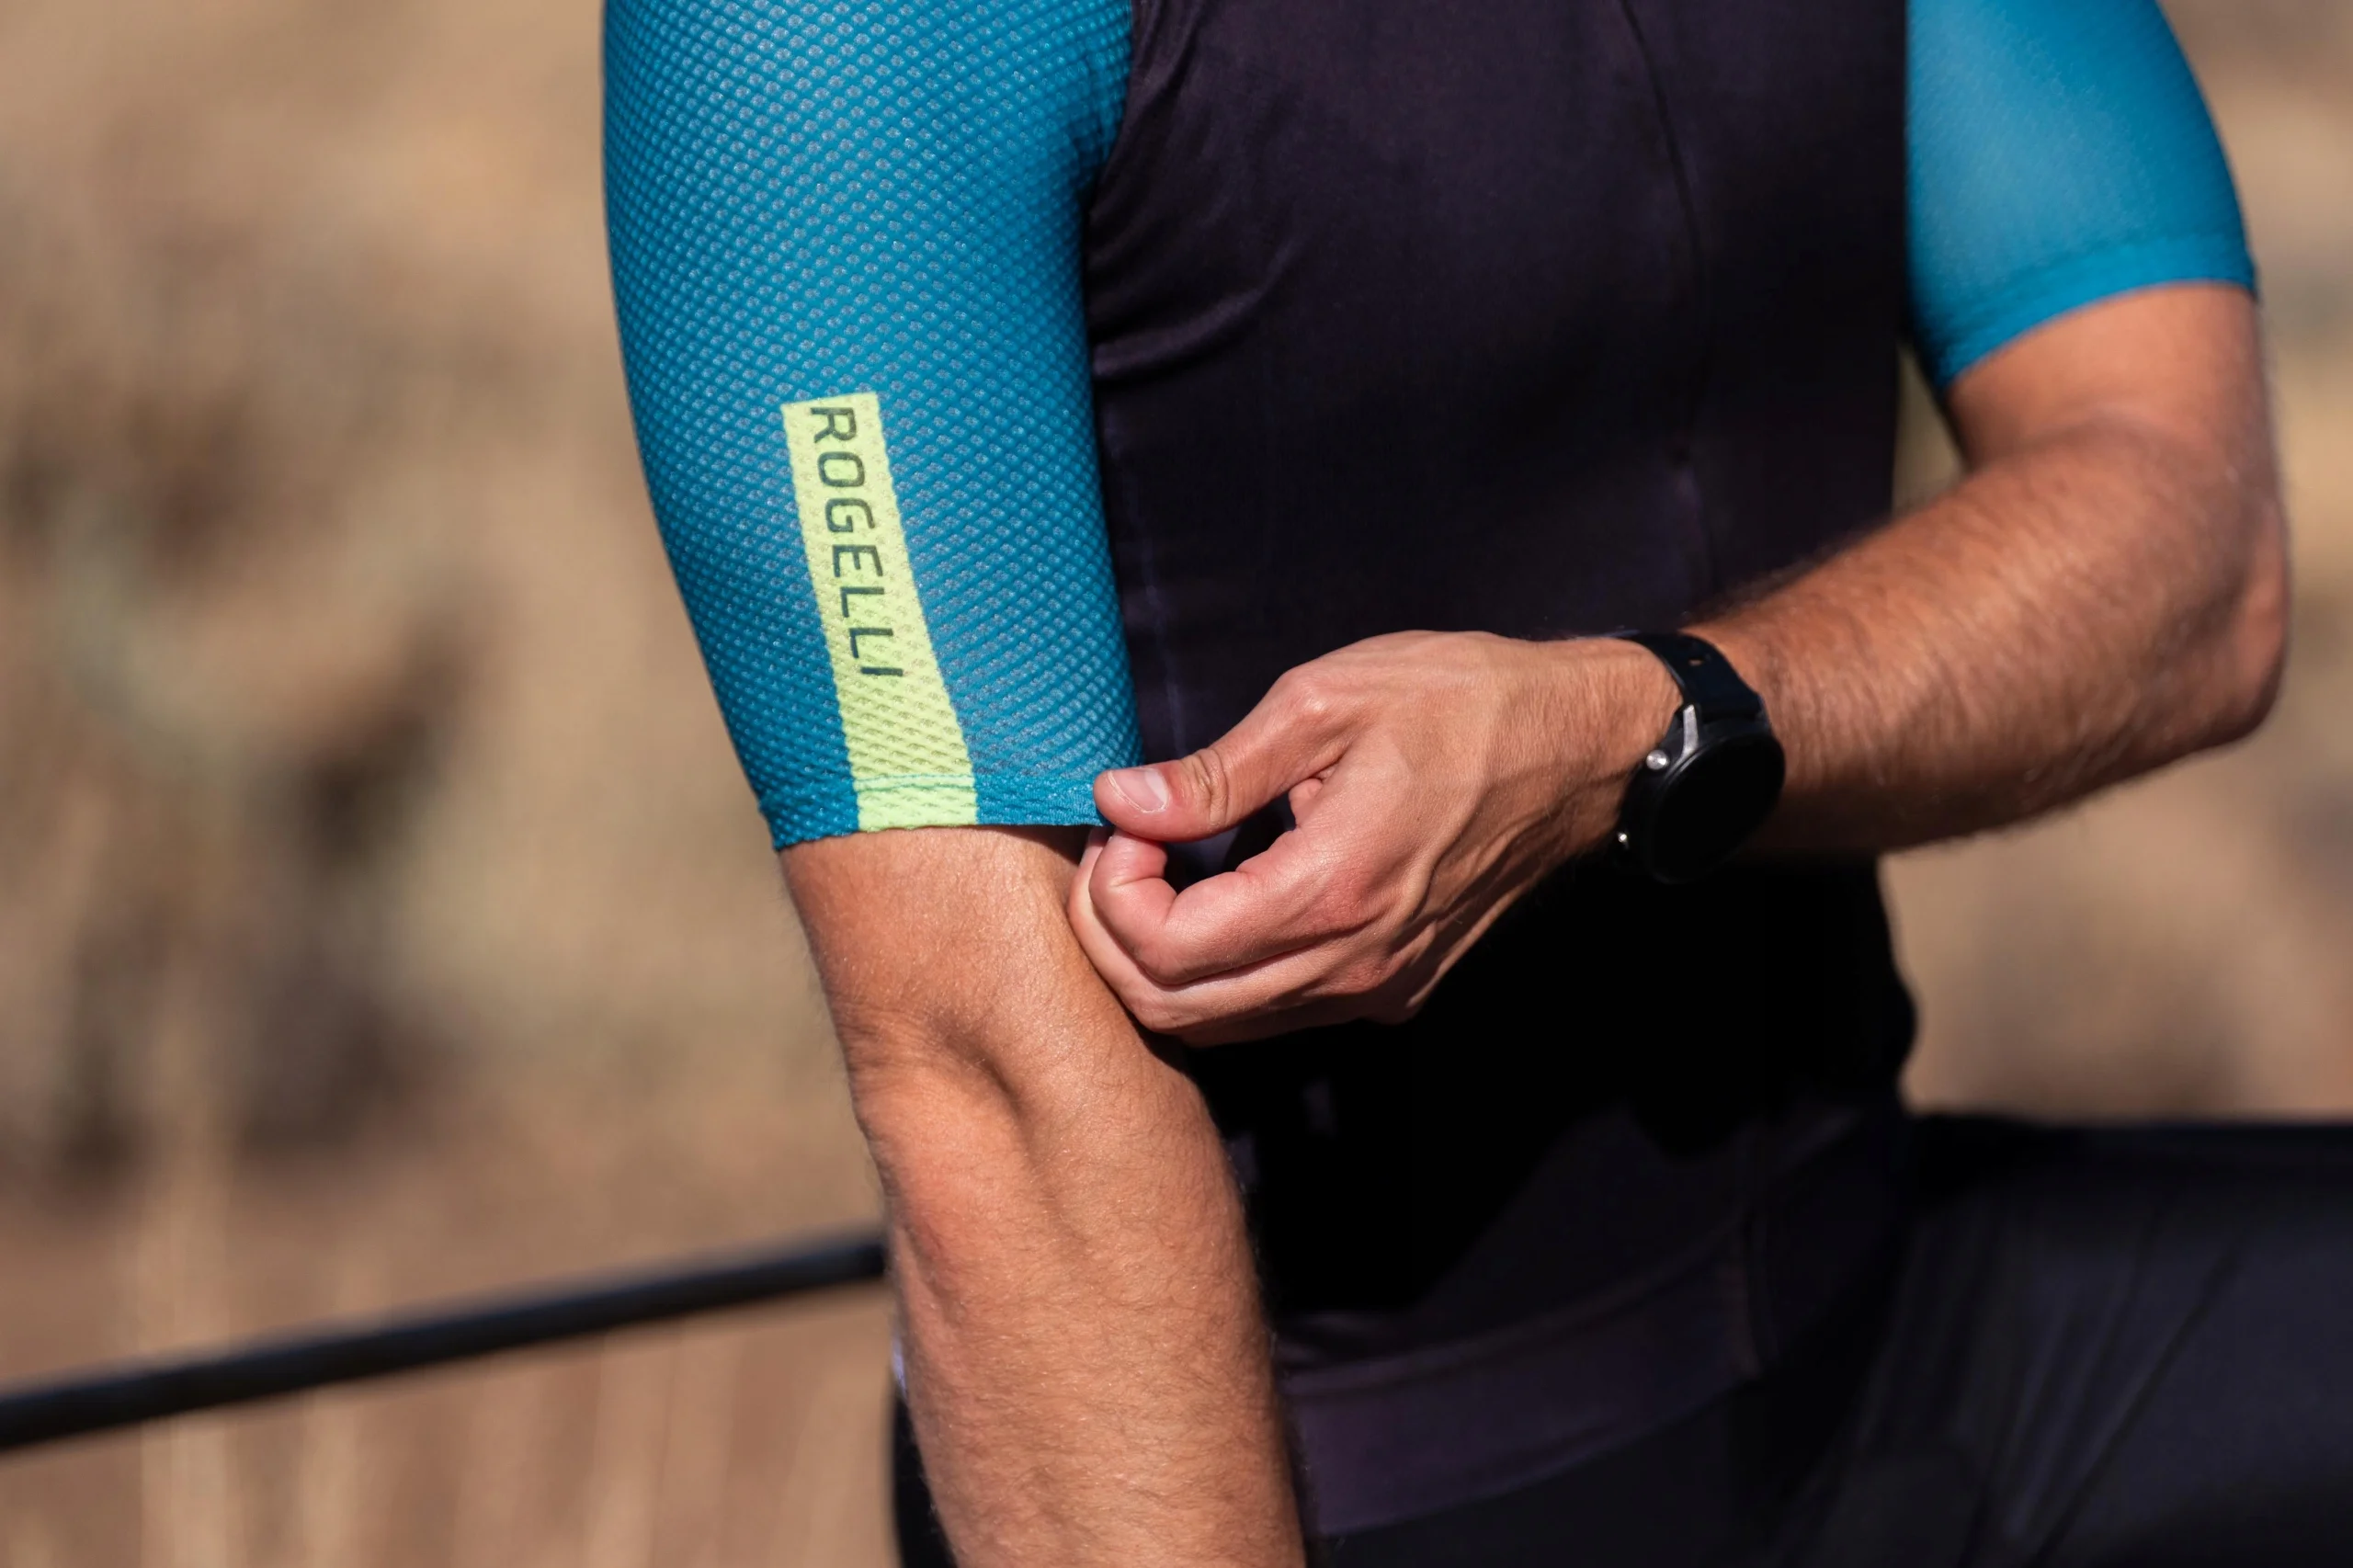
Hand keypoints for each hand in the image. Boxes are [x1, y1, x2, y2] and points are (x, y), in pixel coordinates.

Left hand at [1067, 631, 1678, 1042]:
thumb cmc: (1466, 704)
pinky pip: (1274, 1011)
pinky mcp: (1393, 990)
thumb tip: (1121, 799)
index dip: (1111, 895)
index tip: (1122, 824)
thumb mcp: (1328, 702)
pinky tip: (1219, 894)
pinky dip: (1219, 972)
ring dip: (1161, 961)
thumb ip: (1217, 769)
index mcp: (1332, 891)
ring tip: (1160, 868)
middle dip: (1115, 937)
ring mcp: (1377, 989)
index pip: (1166, 951)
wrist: (1583, 750)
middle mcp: (1353, 966)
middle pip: (1175, 1010)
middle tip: (1120, 851)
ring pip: (1220, 1024)